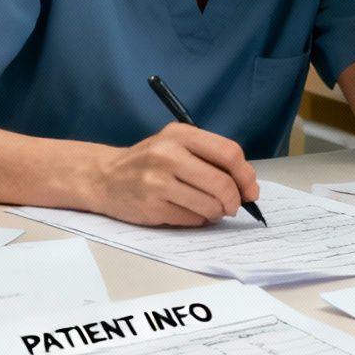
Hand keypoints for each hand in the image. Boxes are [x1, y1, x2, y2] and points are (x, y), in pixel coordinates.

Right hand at [91, 123, 258, 225]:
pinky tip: (189, 211)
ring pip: (209, 205)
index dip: (246, 175)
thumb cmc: (148, 161)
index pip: (228, 153)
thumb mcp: (175, 144)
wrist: (104, 177)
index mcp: (179, 134)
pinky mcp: (152, 207)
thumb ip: (209, 156)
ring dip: (217, 212)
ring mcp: (158, 182)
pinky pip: (192, 219)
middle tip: (233, 205)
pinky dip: (198, 220)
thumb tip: (246, 184)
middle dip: (234, 200)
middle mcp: (168, 155)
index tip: (250, 189)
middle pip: (222, 183)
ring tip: (210, 209)